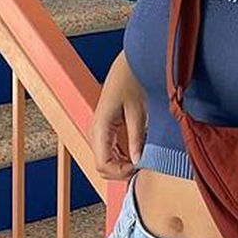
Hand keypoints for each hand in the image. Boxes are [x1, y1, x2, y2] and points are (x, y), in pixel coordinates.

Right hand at [87, 50, 147, 179]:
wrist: (129, 64)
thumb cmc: (132, 80)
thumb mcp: (138, 111)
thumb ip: (137, 139)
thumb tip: (139, 162)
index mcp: (100, 127)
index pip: (102, 164)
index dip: (120, 173)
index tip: (139, 169)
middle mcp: (95, 131)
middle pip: (102, 167)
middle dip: (122, 172)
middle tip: (143, 168)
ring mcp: (98, 132)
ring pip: (105, 162)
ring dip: (122, 167)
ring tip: (142, 162)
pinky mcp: (105, 131)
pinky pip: (110, 153)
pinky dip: (122, 159)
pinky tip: (137, 155)